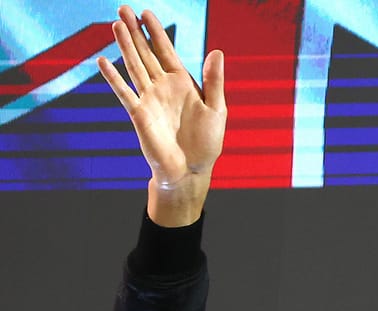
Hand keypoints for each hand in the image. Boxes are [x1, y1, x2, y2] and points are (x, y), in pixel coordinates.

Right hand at [98, 6, 224, 226]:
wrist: (191, 170)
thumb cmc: (207, 143)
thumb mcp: (216, 109)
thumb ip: (214, 81)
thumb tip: (217, 51)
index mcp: (182, 83)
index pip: (166, 51)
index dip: (156, 32)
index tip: (147, 12)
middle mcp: (162, 87)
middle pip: (145, 53)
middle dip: (135, 31)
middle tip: (123, 8)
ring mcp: (148, 99)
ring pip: (134, 66)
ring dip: (124, 46)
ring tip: (116, 24)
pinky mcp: (138, 114)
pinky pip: (124, 92)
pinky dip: (113, 77)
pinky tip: (102, 61)